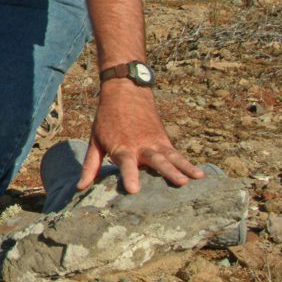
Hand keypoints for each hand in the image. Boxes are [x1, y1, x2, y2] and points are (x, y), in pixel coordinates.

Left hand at [76, 79, 203, 193]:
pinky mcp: (164, 140)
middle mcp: (140, 146)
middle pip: (155, 160)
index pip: (125, 164)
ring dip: (184, 167)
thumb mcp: (95, 140)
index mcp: (121, 147)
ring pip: (171, 156)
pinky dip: (188, 163)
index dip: (129, 176)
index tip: (134, 190)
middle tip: (179, 182)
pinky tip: (200, 174)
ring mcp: (155, 142)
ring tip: (196, 178)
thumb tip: (80, 187)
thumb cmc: (107, 119)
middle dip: (167, 172)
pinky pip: (177, 154)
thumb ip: (91, 165)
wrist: (126, 92)